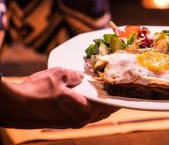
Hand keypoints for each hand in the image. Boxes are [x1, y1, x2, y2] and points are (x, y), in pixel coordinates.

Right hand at [0, 68, 116, 128]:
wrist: (13, 107)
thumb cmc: (37, 92)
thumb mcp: (58, 75)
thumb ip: (73, 75)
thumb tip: (78, 77)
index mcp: (83, 111)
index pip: (108, 107)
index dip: (117, 99)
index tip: (126, 94)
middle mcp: (78, 120)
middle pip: (100, 112)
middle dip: (108, 102)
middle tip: (114, 92)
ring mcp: (68, 123)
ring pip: (89, 114)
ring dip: (95, 104)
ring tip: (100, 93)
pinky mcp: (58, 122)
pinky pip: (78, 114)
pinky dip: (83, 106)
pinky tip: (81, 96)